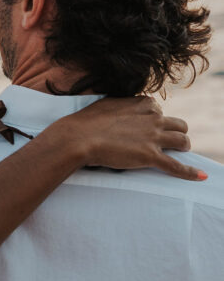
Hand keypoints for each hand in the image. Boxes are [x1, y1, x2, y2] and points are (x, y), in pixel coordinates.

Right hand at [56, 96, 205, 180]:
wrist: (79, 137)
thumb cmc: (86, 122)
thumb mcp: (107, 104)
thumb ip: (120, 106)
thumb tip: (120, 109)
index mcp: (143, 104)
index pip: (159, 111)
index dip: (156, 121)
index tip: (149, 128)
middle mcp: (153, 118)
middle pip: (178, 124)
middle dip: (177, 133)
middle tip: (170, 142)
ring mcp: (153, 137)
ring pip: (182, 141)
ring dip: (183, 147)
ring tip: (179, 153)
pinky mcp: (151, 156)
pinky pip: (176, 166)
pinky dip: (190, 172)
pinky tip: (200, 176)